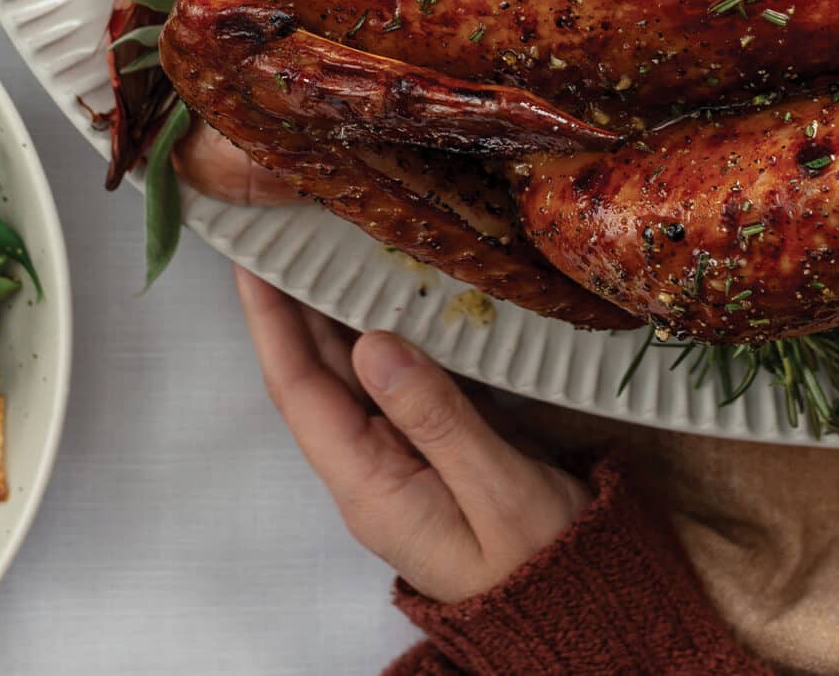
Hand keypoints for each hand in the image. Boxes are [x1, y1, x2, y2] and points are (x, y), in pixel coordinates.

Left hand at [235, 267, 587, 601]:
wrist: (584, 608)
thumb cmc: (546, 559)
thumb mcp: (500, 490)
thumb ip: (437, 418)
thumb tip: (373, 345)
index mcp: (371, 486)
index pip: (301, 391)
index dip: (272, 322)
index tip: (254, 260)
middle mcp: (369, 473)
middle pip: (313, 378)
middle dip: (290, 305)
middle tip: (282, 231)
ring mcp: (397, 464)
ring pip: (348, 378)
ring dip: (330, 315)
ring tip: (320, 246)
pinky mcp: (429, 453)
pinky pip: (389, 385)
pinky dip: (379, 335)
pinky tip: (385, 296)